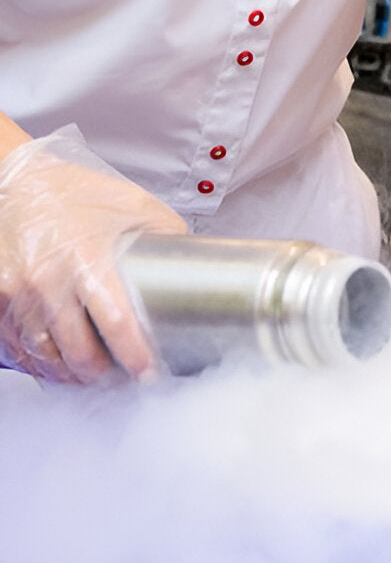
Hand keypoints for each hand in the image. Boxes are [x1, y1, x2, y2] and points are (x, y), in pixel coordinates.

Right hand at [0, 126, 187, 383]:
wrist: (19, 182)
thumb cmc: (79, 193)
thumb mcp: (136, 206)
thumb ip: (168, 237)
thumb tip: (199, 266)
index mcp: (87, 259)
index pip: (115, 323)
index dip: (135, 356)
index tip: (150, 372)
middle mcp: (48, 280)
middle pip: (78, 351)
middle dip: (106, 375)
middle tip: (126, 380)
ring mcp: (18, 292)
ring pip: (46, 355)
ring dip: (73, 375)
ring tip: (97, 379)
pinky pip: (18, 346)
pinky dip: (40, 364)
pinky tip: (61, 368)